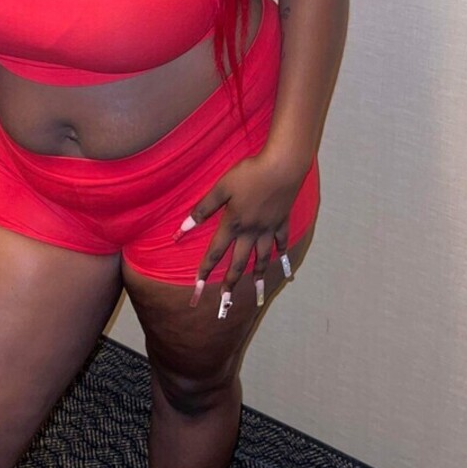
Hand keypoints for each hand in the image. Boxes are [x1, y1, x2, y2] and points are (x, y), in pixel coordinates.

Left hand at [178, 149, 308, 312]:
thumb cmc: (249, 174)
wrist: (282, 167)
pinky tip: (284, 264)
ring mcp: (268, 228)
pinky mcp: (282, 221)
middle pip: (239, 261)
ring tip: (256, 290)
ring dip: (258, 275)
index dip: (205, 269)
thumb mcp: (221, 188)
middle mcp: (251, 231)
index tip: (198, 286)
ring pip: (262, 257)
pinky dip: (283, 254)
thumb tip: (183, 228)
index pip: (215, 252)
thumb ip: (203, 209)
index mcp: (233, 224)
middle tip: (226, 300)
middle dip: (231, 282)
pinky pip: (282, 242)